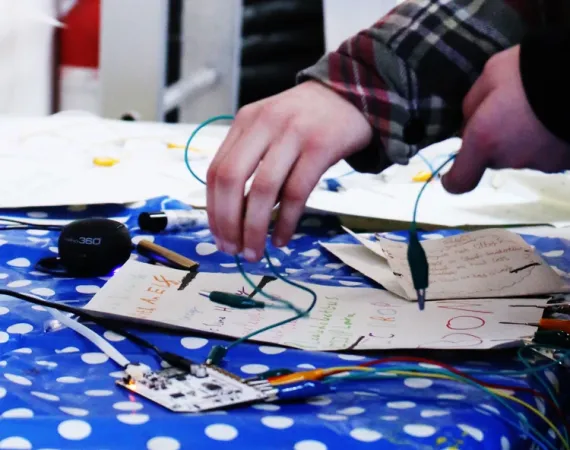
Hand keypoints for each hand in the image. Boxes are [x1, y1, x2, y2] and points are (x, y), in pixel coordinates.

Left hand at [206, 81, 371, 260]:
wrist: (352, 94)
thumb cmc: (307, 119)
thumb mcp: (270, 127)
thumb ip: (251, 159)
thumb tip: (233, 212)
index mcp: (246, 121)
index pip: (216, 171)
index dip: (213, 209)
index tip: (218, 236)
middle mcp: (265, 124)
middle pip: (232, 180)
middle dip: (227, 222)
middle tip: (232, 249)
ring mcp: (293, 134)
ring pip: (262, 190)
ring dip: (254, 228)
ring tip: (254, 251)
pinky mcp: (320, 147)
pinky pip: (296, 193)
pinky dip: (286, 222)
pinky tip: (282, 239)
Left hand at [442, 45, 569, 193]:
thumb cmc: (530, 70)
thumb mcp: (491, 75)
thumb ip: (473, 104)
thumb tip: (469, 122)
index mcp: (483, 140)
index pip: (460, 181)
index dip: (453, 180)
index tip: (449, 177)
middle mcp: (510, 158)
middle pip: (493, 158)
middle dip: (494, 140)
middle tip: (509, 110)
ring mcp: (541, 162)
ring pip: (521, 154)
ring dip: (523, 139)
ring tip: (537, 110)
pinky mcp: (565, 161)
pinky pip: (547, 152)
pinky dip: (547, 139)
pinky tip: (554, 117)